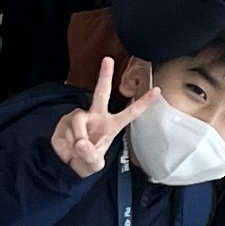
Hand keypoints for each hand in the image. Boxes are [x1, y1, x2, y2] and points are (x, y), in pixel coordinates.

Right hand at [49, 58, 150, 173]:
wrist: (66, 166)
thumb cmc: (86, 162)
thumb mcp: (93, 165)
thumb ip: (90, 156)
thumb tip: (82, 143)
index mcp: (111, 126)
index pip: (130, 113)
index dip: (143, 102)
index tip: (158, 90)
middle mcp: (97, 117)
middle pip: (102, 93)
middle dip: (105, 75)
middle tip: (108, 59)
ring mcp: (81, 117)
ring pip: (80, 120)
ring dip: (78, 136)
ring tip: (77, 148)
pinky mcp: (66, 119)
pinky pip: (68, 127)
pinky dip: (67, 140)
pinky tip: (68, 145)